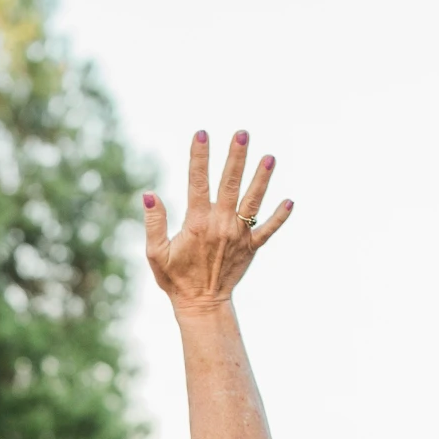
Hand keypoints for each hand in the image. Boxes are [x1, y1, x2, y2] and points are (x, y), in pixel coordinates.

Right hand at [143, 130, 292, 317]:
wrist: (202, 304)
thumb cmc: (176, 278)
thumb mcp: (156, 254)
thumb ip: (153, 224)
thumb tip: (149, 195)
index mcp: (197, 223)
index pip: (197, 182)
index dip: (199, 157)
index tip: (202, 134)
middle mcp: (220, 225)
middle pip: (230, 184)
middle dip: (236, 157)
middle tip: (243, 133)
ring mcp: (238, 236)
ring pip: (253, 202)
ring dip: (262, 179)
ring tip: (270, 157)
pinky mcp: (251, 248)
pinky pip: (268, 230)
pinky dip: (279, 217)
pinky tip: (290, 202)